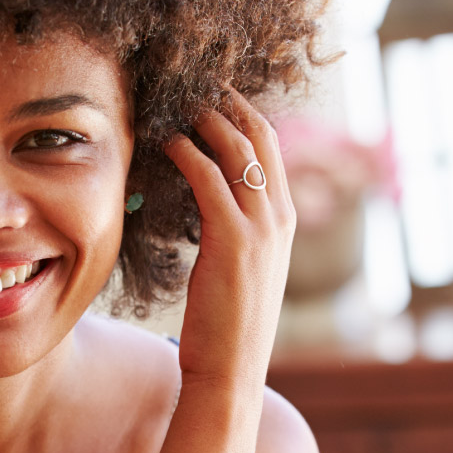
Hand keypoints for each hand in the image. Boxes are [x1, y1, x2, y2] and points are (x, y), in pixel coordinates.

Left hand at [163, 87, 295, 388]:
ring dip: (205, 118)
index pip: (270, 149)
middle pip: (259, 136)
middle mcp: (280, 217)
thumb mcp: (241, 269)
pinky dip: (187, 152)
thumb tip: (207, 208)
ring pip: (237, 149)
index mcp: (285, 221)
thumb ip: (233, 232)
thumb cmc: (227, 326)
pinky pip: (209, 179)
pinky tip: (167, 141)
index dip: (243, 114)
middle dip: (228, 101)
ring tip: (176, 100)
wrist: (233, 371)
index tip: (214, 94)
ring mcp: (261, 228)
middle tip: (193, 81)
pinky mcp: (232, 240)